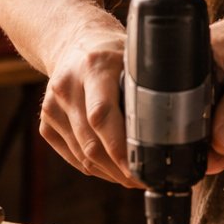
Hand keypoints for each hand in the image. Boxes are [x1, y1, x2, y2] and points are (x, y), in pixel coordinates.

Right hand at [38, 19, 139, 186]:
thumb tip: (178, 124)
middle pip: (91, 142)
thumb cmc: (113, 53)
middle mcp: (67, 87)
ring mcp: (52, 107)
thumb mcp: (133, 58)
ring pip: (82, 155)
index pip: (102, 115)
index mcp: (93, 67)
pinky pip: (73, 156)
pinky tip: (114, 169)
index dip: (121, 148)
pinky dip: (95, 168)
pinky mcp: (46, 122)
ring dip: (110, 173)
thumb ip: (148, 86)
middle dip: (120, 169)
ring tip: (134, 179)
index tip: (142, 168)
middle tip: (145, 181)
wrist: (72, 42)